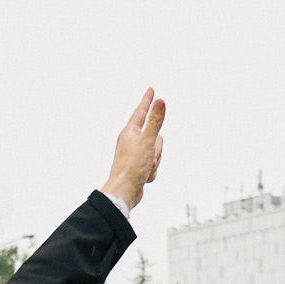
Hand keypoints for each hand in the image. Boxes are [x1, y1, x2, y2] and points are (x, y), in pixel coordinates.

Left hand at [101, 89, 166, 210]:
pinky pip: (154, 165)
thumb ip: (155, 120)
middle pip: (155, 136)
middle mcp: (131, 141)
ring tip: (145, 168)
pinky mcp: (138, 167)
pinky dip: (152, 171)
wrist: (124, 192)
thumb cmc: (132, 167)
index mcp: (130, 132)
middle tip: (148, 158)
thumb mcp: (147, 141)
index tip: (151, 91)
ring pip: (156, 151)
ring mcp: (135, 155)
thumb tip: (160, 100)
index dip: (148, 101)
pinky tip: (144, 176)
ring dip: (155, 162)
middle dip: (157, 149)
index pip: (141, 111)